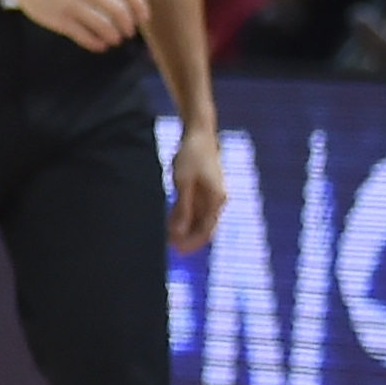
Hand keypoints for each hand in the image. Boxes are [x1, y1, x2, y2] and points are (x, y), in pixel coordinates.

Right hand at [3, 0, 149, 50]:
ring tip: (115, 39)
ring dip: (114, 36)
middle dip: (128, 25)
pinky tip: (100, 45)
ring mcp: (72, 3)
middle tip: (128, 32)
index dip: (140, 7)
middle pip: (119, 11)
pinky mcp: (59, 19)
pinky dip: (97, 44)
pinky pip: (85, 36)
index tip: (143, 18)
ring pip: (104, 26)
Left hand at [167, 124, 226, 255]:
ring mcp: (213, 195)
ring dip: (185, 229)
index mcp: (217, 200)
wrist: (199, 134)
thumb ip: (182, 208)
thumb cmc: (191, 156)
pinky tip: (171, 223)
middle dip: (188, 239)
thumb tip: (177, 232)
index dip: (191, 243)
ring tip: (167, 237)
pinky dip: (185, 218)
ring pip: (200, 220)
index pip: (206, 230)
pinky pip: (196, 210)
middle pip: (204, 227)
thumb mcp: (183, 183)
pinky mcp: (205, 190)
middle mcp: (218, 200)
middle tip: (168, 247)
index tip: (176, 250)